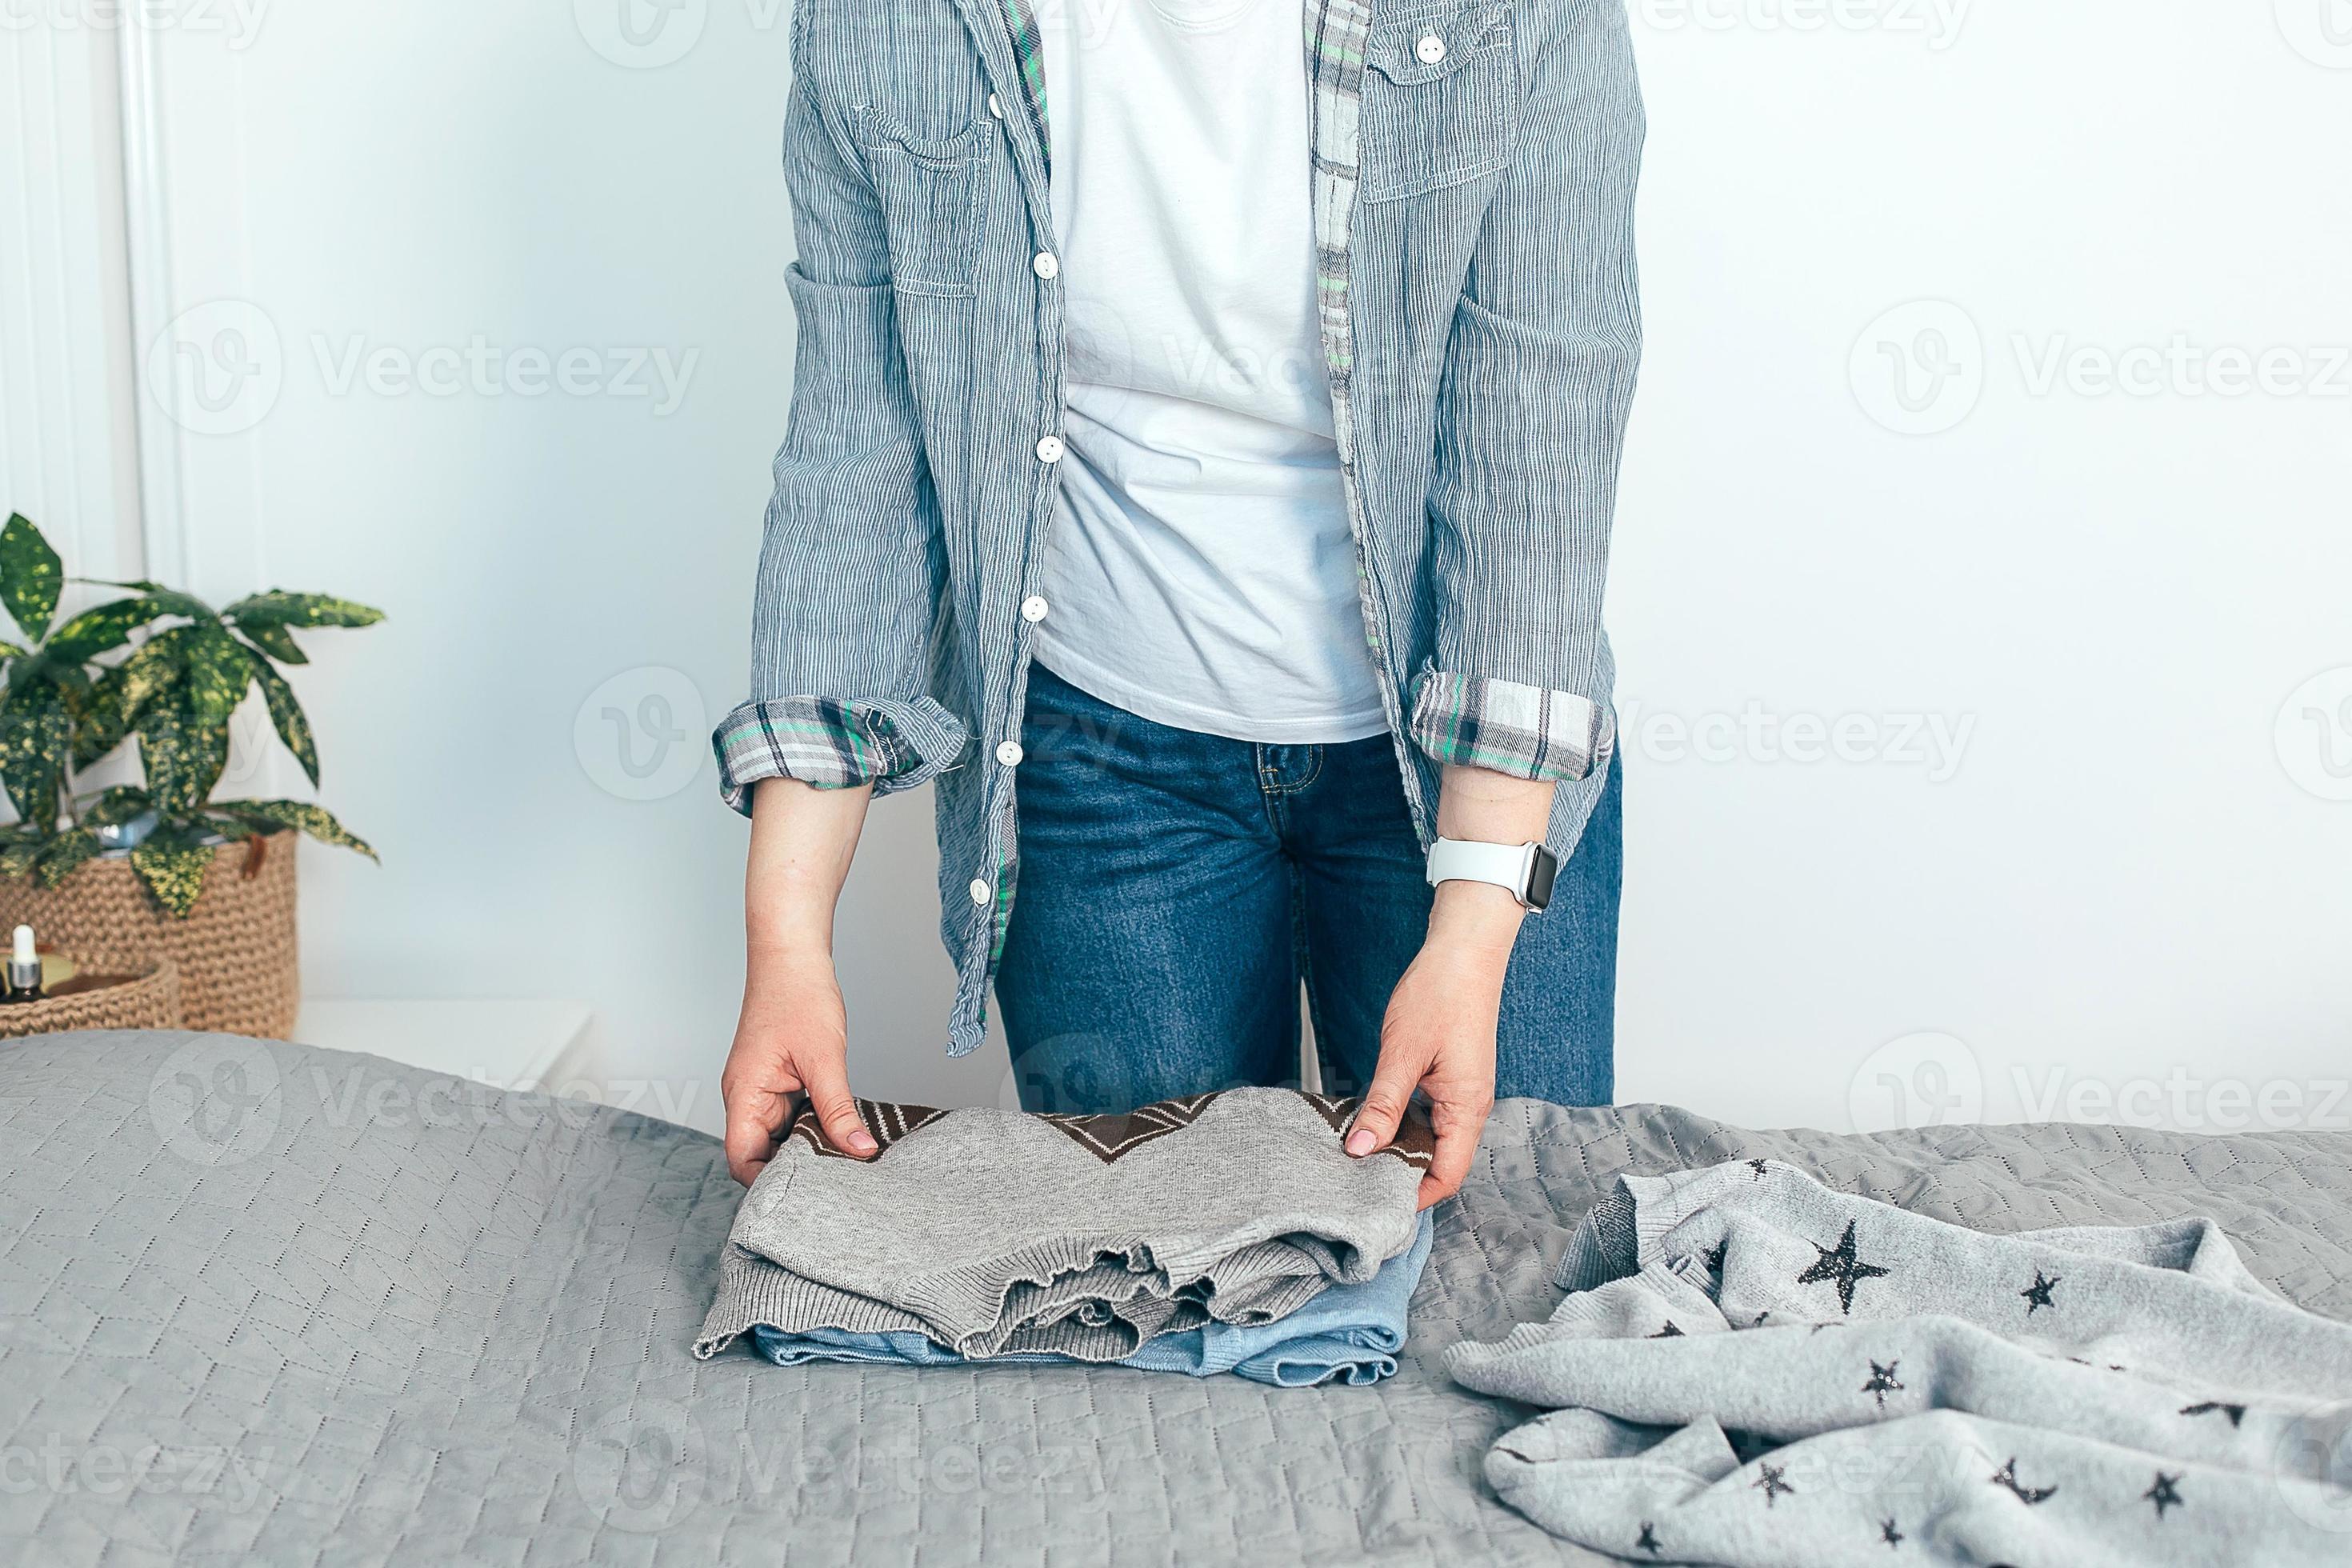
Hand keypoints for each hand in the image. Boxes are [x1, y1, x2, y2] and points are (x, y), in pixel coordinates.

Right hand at [720, 943, 873, 1184]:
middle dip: (794, 1169)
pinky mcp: (779, 1082)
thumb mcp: (825, 1058)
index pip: (742, 1159)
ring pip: (780, 1137)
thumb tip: (859, 1150)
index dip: (767, 1183)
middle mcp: (747, 1097)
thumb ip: (839, 1109)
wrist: (793, 956)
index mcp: (743, 1094)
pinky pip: (792, 1117)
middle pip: (761, 1153)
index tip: (806, 1197)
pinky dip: (813, 1127)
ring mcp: (762, 1090)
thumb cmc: (798, 996)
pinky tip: (840, 1132)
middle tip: (837, 1183)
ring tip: (843, 1162)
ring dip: (807, 1148)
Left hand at [1345, 882, 1516, 1209]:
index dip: (1415, 1196)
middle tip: (1357, 1180)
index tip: (1377, 1204)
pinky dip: (1404, 1123)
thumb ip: (1383, 1105)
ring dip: (1401, 1148)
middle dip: (1403, 1176)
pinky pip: (1431, 1115)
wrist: (1464, 950)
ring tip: (1360, 1153)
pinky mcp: (1453, 1076)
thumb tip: (1359, 1149)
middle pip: (1441, 1162)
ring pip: (1433, 1138)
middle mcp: (1470, 1106)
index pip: (1447, 1175)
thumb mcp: (1402, 1053)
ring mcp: (1463, 1091)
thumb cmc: (1440, 994)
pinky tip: (1375, 1118)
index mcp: (1466, 1108)